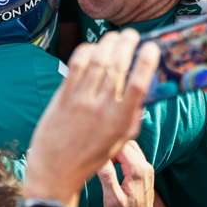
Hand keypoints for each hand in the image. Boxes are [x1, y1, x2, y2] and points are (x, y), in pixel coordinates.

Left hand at [23, 30, 159, 205]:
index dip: (146, 61)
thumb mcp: (119, 141)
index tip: (151, 47)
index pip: (139, 84)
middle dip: (127, 44)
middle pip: (117, 66)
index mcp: (120, 122)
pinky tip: (93, 47)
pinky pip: (75, 66)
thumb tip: (142, 89)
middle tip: (133, 35)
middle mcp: (101, 108)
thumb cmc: (90, 157)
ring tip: (115, 36)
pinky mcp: (62, 97)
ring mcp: (80, 101)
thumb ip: (131, 116)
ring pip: (97, 62)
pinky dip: (85, 51)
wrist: (55, 171)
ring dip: (108, 43)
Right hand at [97, 142, 161, 206]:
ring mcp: (147, 170)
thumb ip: (107, 176)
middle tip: (92, 146)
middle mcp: (145, 167)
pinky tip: (108, 161)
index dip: (105, 141)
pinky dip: (120, 154)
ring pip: (130, 148)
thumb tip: (98, 156)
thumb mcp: (112, 200)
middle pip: (126, 142)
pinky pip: (132, 156)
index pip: (121, 143)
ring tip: (98, 152)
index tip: (90, 142)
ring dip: (115, 148)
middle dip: (110, 142)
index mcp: (137, 170)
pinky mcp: (144, 175)